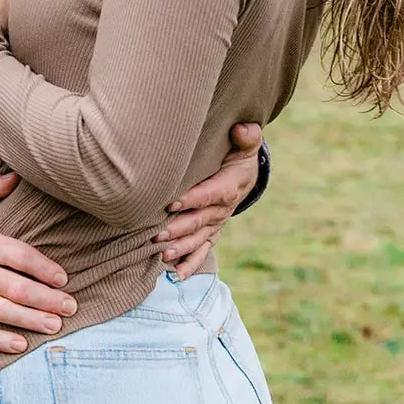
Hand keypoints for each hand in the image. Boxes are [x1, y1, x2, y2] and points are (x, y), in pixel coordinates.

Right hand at [0, 170, 76, 354]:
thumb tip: (17, 175)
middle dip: (46, 299)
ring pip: (0, 311)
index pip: (17, 255)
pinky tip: (20, 345)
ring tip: (55, 325)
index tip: (63, 278)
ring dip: (30, 320)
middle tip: (70, 306)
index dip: (42, 267)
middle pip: (14, 287)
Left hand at [152, 122, 262, 278]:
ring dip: (181, 248)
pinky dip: (190, 263)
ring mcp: (217, 223)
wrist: (245, 174)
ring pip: (198, 239)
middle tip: (156, 234)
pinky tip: (176, 274)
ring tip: (162, 254)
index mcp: (229, 186)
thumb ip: (246, 136)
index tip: (171, 204)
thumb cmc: (239, 154)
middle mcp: (223, 209)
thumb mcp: (246, 143)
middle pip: (200, 221)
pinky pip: (203, 250)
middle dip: (179, 229)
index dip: (193, 199)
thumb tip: (241, 128)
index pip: (211, 194)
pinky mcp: (212, 232)